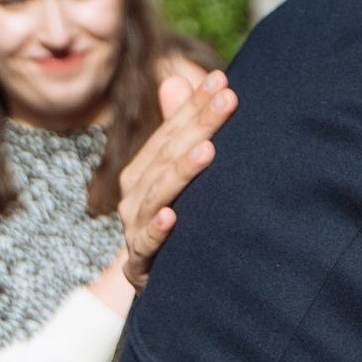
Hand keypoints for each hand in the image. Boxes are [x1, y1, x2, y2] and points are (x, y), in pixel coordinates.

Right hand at [118, 69, 236, 288]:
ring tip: (207, 151)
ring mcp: (134, 227)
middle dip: (199, 126)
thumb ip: (177, 129)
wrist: (157, 283)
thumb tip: (174, 78)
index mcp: (144, 171)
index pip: (172, 130)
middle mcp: (134, 195)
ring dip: (182, 172)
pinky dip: (157, 230)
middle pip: (168, 155)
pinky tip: (173, 217)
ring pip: (158, 195)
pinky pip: (147, 244)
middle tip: (228, 101)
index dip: (195, 105)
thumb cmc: (175, 221)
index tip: (222, 80)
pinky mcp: (140, 263)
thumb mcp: (176, 175)